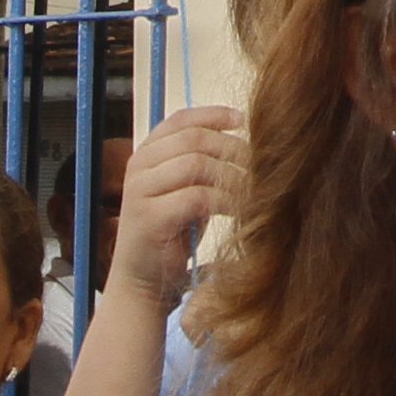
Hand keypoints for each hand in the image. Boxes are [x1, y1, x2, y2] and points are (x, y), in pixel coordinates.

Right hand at [108, 106, 241, 306]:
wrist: (144, 280)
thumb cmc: (173, 232)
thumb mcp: (187, 189)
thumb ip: (203, 163)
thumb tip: (245, 141)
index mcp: (147, 153)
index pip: (180, 119)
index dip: (213, 115)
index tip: (242, 120)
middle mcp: (138, 166)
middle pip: (193, 139)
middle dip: (231, 149)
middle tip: (257, 165)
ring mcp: (140, 191)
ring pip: (196, 164)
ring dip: (231, 176)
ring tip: (251, 191)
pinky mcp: (150, 217)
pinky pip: (197, 197)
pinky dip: (224, 202)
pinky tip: (237, 211)